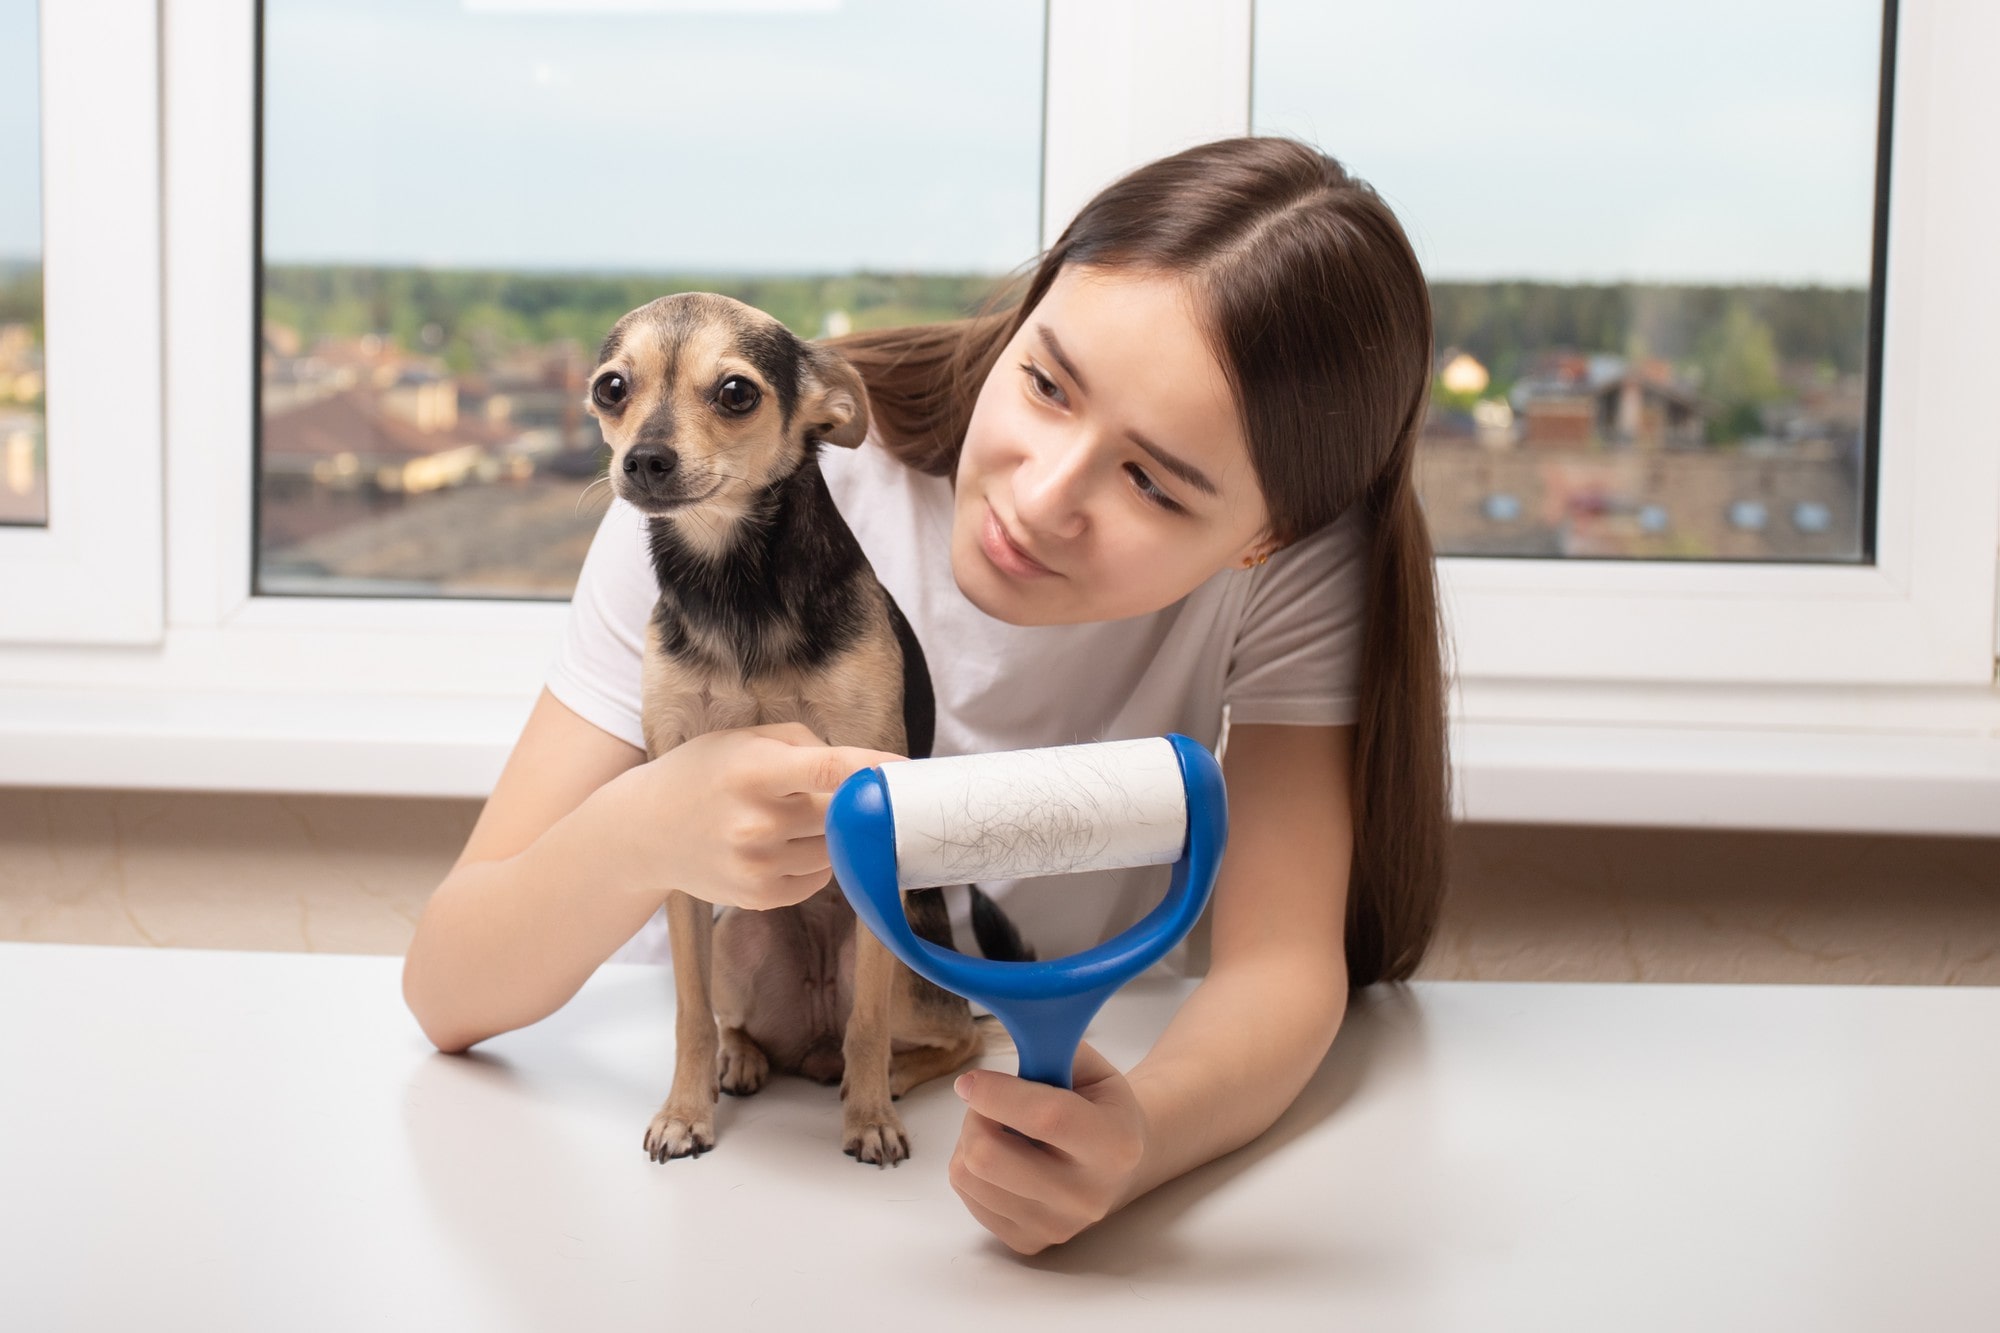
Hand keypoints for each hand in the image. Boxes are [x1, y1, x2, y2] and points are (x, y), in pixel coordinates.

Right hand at [620, 722, 904, 911]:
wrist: (644, 831)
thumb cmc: (701, 774)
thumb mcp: (743, 740)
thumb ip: (803, 745)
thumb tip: (855, 766)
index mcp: (753, 773)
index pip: (829, 771)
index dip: (873, 770)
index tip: (905, 771)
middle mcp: (756, 823)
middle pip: (840, 814)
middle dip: (850, 802)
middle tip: (850, 792)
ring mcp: (759, 866)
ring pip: (836, 849)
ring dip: (835, 833)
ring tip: (801, 816)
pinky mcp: (761, 896)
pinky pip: (820, 878)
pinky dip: (819, 861)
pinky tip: (790, 843)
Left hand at [947, 1041, 1147, 1254]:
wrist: (1119, 1164)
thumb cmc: (1097, 1104)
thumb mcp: (1088, 1065)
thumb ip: (1051, 1045)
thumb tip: (1007, 1020)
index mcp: (1114, 1144)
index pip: (1044, 1117)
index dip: (996, 1092)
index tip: (971, 1078)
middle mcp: (1088, 1195)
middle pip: (988, 1155)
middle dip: (977, 1115)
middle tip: (989, 1100)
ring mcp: (1057, 1226)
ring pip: (968, 1175)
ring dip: (971, 1140)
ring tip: (1001, 1128)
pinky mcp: (1028, 1242)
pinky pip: (967, 1196)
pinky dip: (973, 1168)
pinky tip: (1003, 1157)